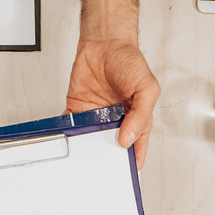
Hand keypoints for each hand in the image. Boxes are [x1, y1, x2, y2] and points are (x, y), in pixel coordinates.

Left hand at [65, 0, 159, 168]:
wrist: (105, 41)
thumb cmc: (130, 60)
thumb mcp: (147, 87)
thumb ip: (140, 114)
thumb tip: (128, 138)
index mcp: (136, 117)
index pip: (137, 144)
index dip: (134, 159)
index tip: (129, 173)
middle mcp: (117, 118)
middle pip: (112, 145)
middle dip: (108, 157)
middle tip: (104, 167)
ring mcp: (97, 114)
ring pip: (91, 138)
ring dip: (87, 146)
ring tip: (86, 154)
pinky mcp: (78, 107)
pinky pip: (72, 125)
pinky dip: (68, 132)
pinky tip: (68, 139)